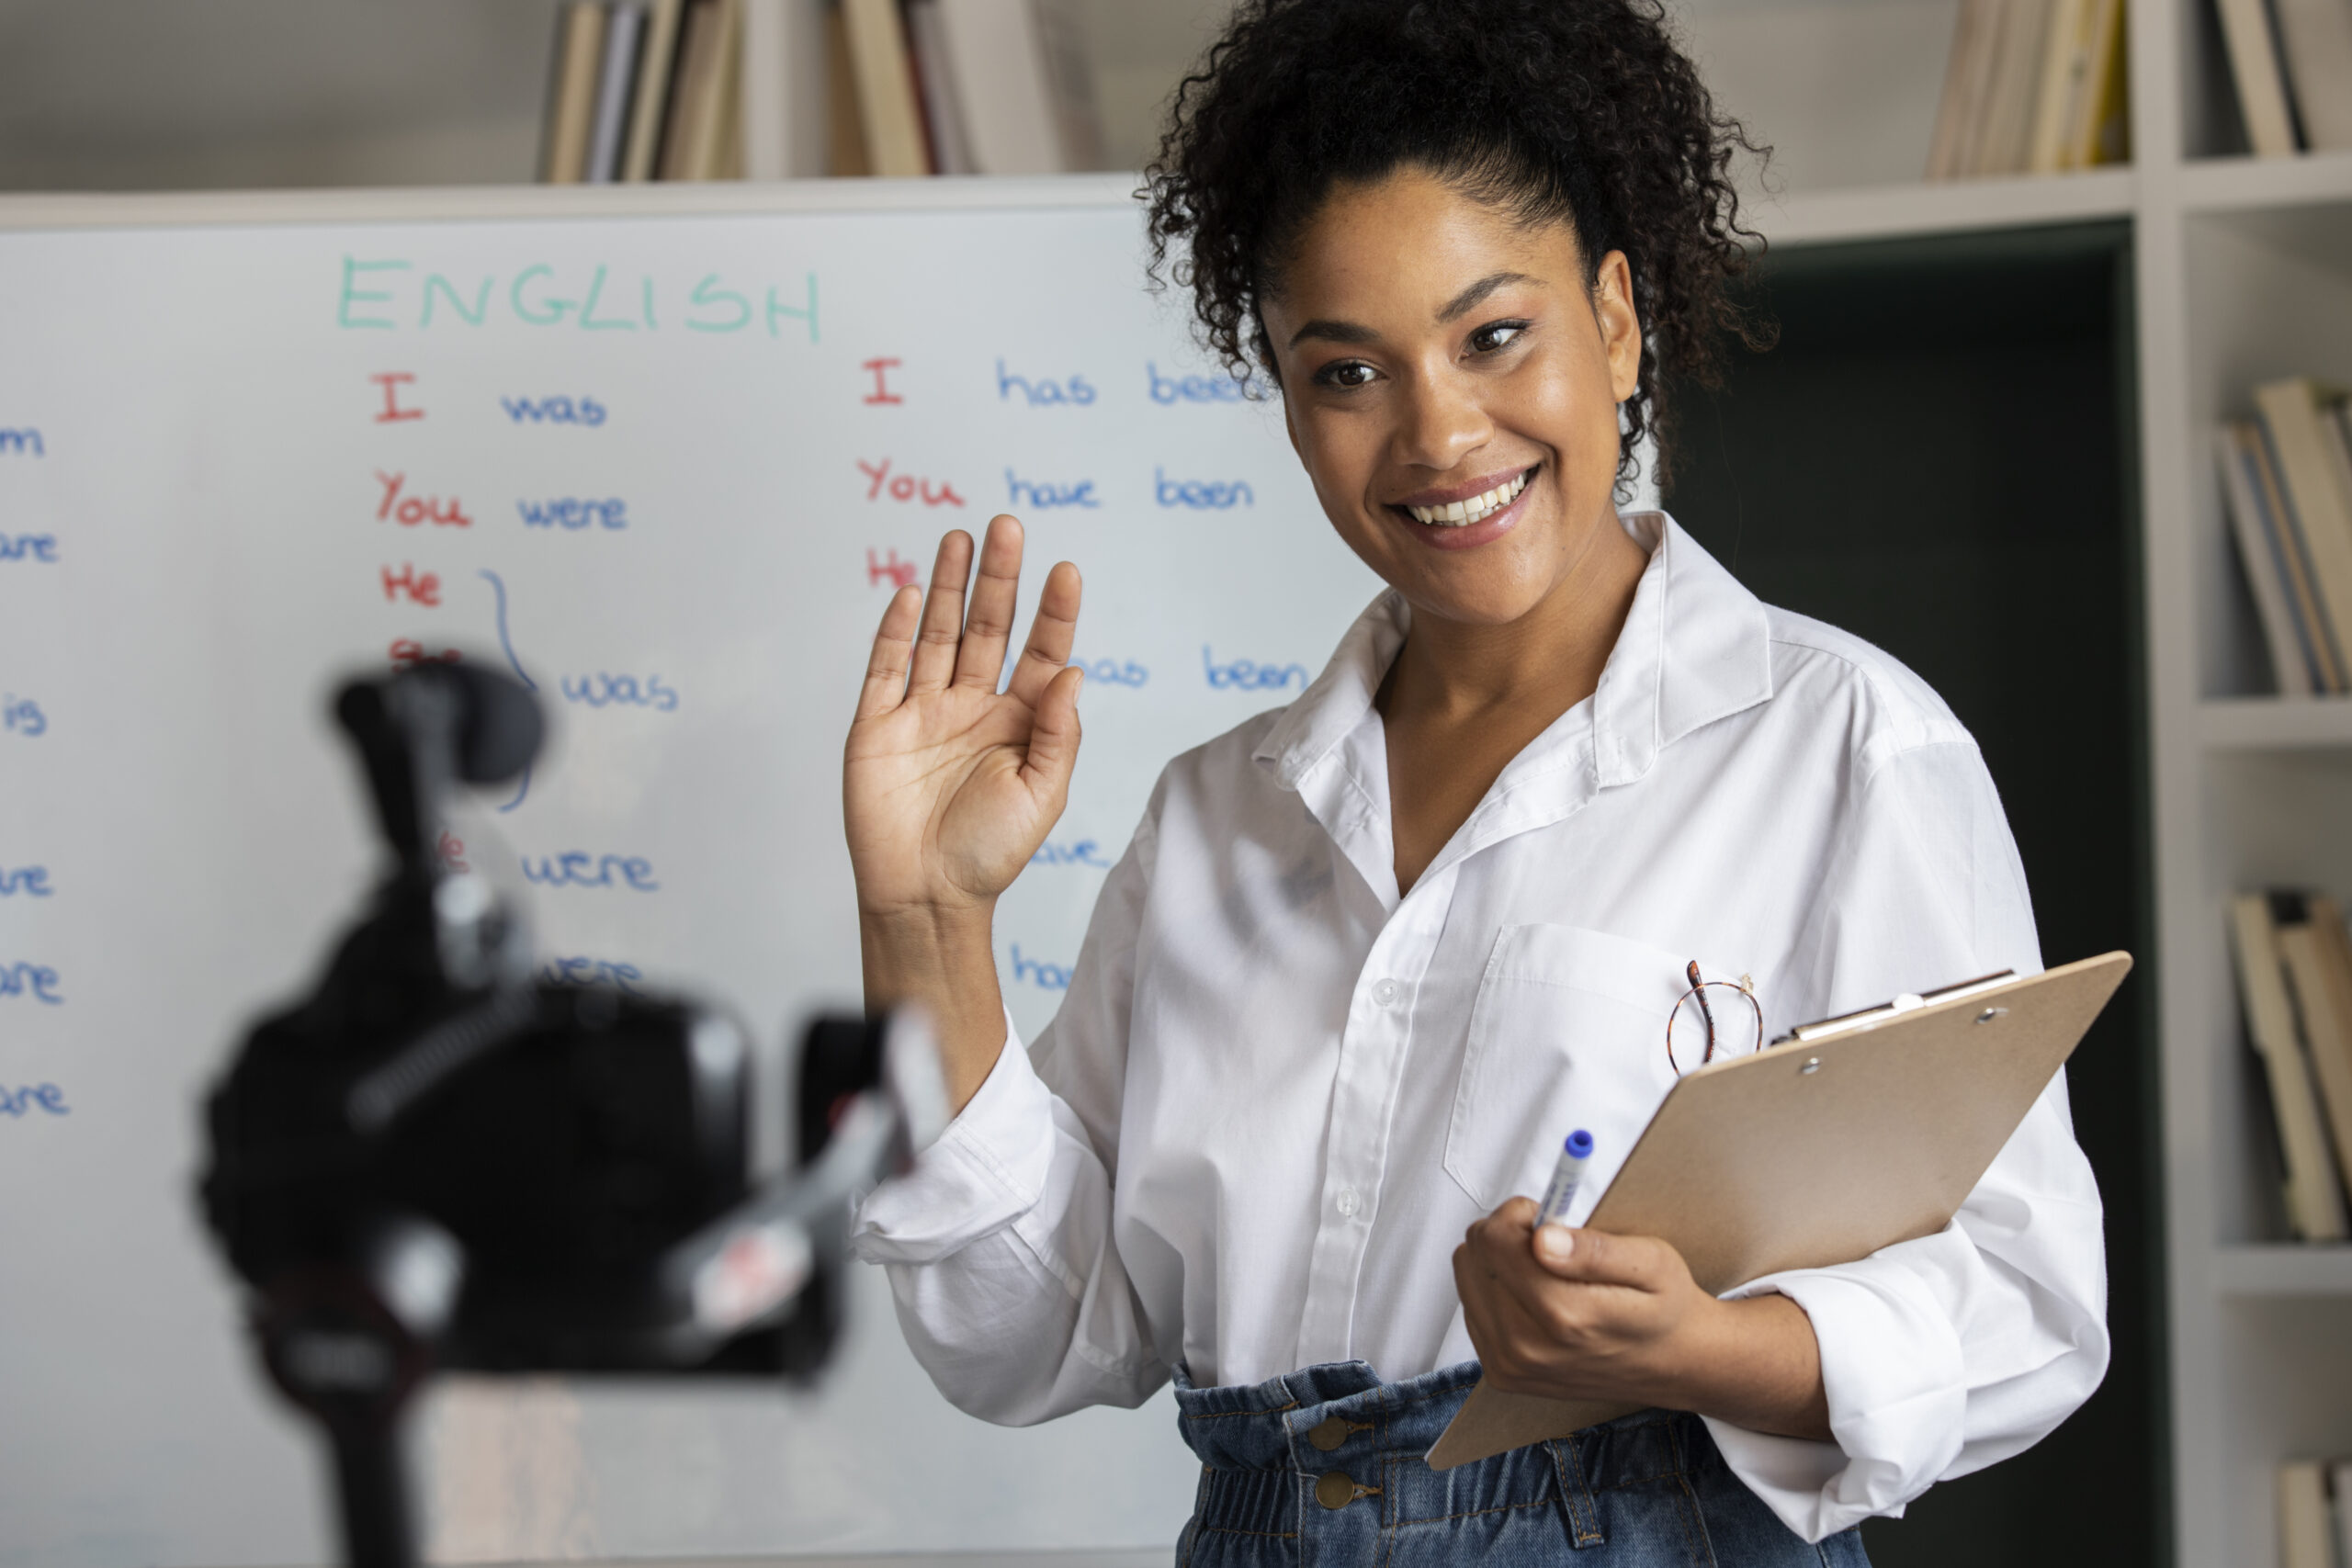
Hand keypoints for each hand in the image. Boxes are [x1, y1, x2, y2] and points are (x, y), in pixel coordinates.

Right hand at [843, 517, 1082, 1109]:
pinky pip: (886, 667)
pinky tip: (914, 591)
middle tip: (1009, 525)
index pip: (1039, 652)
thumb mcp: (1043, 795)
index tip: (1066, 570)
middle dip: (1000, 578)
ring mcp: (922, 712)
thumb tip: (1071, 668)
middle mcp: (971, 707)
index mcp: (1018, 722)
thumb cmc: (989, 854)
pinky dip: (896, 628)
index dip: (1053, 612)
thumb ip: (1059, 732)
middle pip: (988, 628)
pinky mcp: (876, 726)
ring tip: (962, 537)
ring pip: (938, 635)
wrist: (925, 897)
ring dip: (951, 587)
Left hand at [1452, 1199, 1830, 1439]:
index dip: (1521, 1214)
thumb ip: (1595, 1249)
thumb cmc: (1664, 1307)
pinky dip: (1497, 1289)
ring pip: (1467, 1274)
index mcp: (1565, 1315)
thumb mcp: (1652, 1263)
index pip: (1494, 1239)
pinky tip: (1535, 1297)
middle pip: (1474, 1253)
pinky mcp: (1500, 1372)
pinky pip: (1471, 1305)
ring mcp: (1509, 1364)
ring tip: (1546, 1270)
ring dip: (1499, 1261)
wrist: (1671, 1365)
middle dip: (1509, 1235)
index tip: (1551, 1219)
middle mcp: (1527, 1347)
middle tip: (1553, 1243)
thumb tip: (1541, 1238)